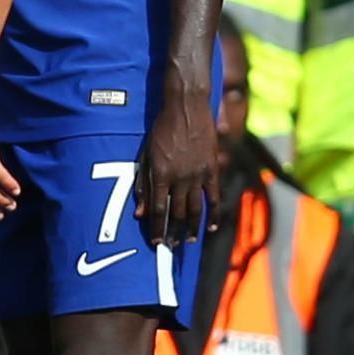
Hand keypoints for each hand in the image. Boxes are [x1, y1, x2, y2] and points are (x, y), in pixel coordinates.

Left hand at [136, 86, 216, 246]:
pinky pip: (214, 197)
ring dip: (192, 229)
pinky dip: (214, 214)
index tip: (155, 242)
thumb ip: (142, 184)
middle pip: (177, 214)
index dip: (156, 228)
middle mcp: (179, 178)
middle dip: (173, 232)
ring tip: (188, 241)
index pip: (157, 210)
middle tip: (171, 246)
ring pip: (196, 210)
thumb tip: (138, 212)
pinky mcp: (212, 170)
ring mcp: (198, 175)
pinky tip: (211, 227)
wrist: (186, 108)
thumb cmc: (161, 130)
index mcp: (160, 174)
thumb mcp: (145, 154)